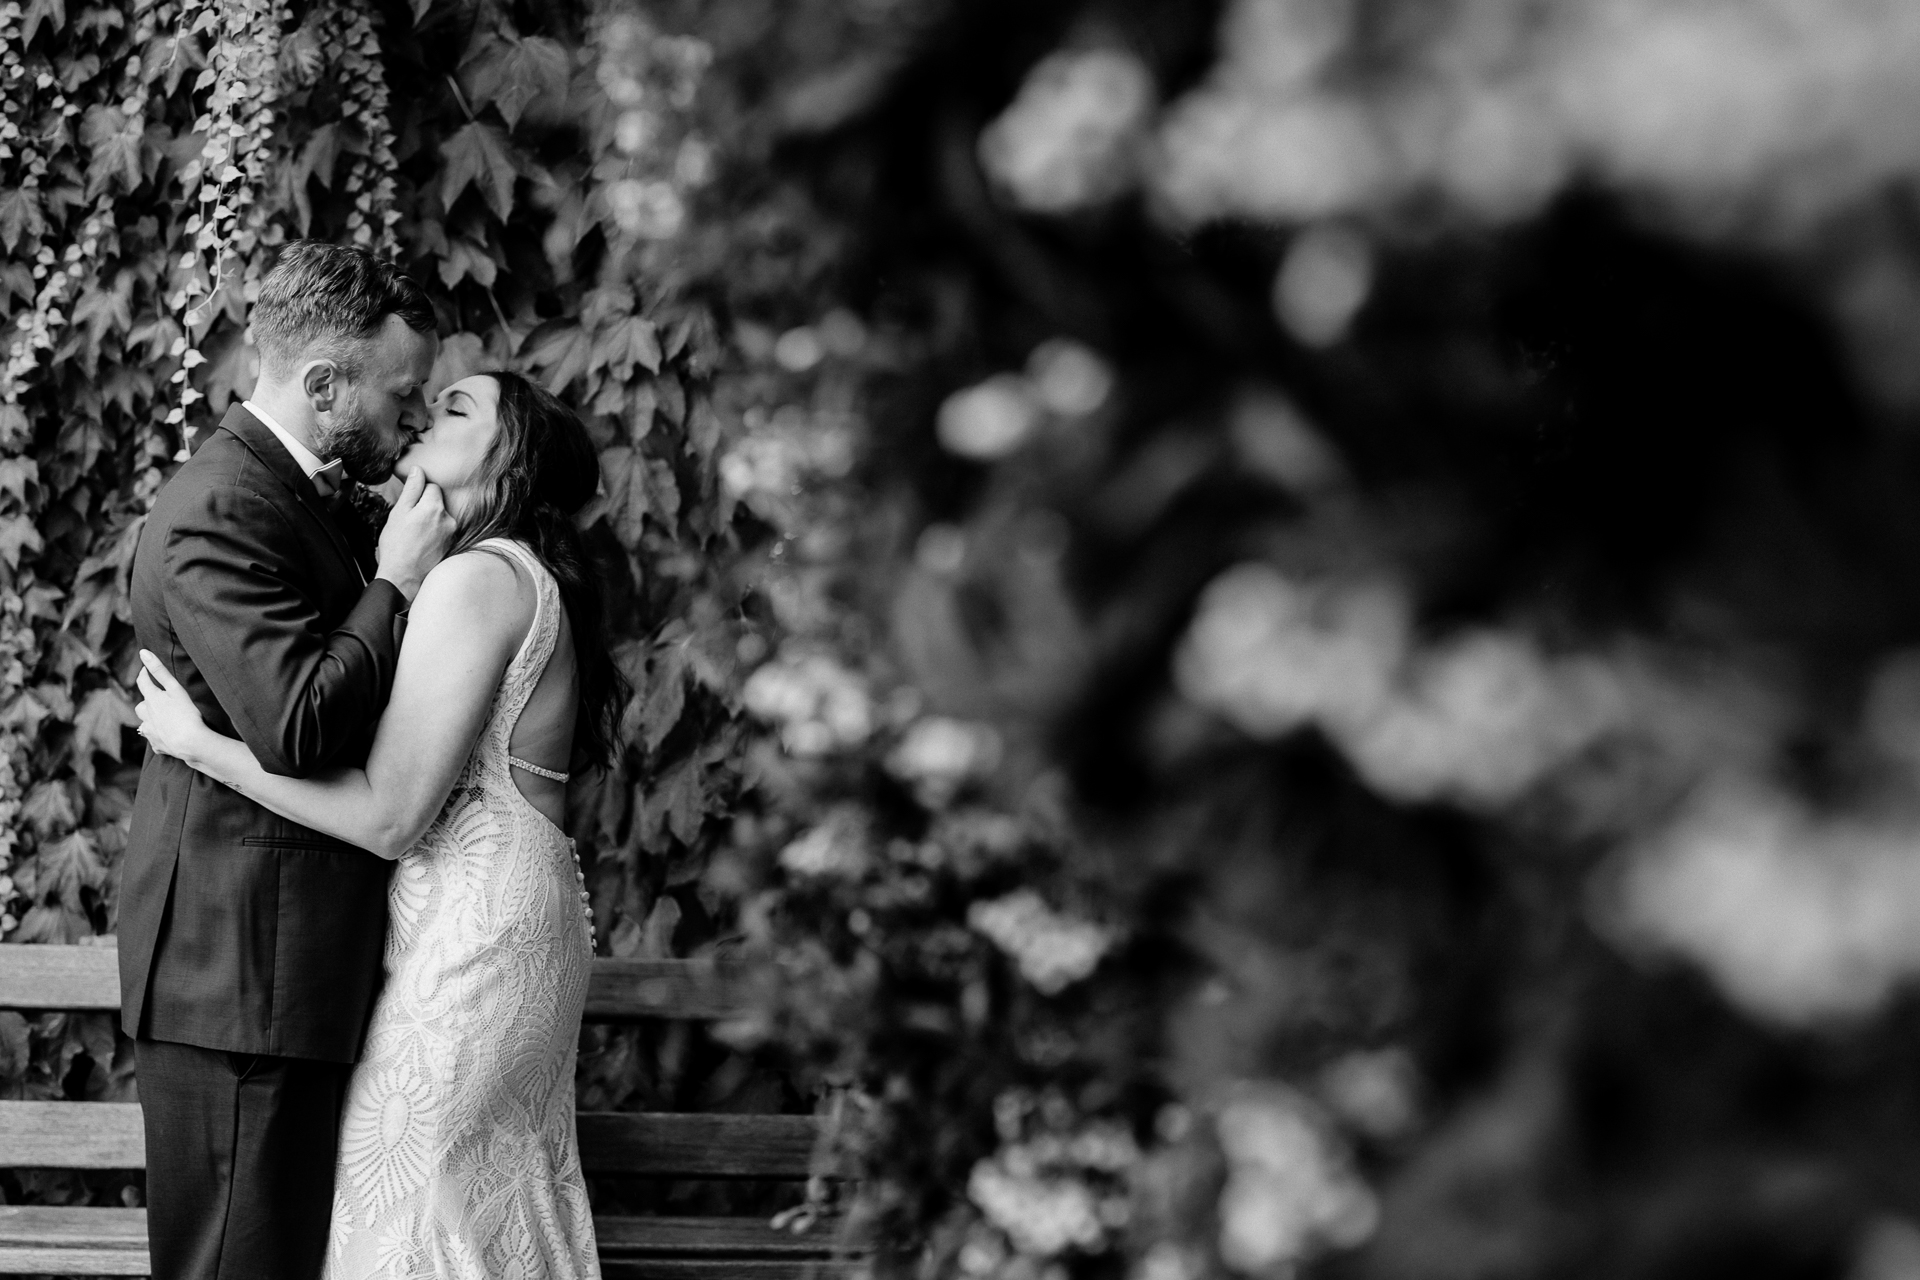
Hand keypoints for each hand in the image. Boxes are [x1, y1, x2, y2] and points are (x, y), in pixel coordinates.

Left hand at [134, 650, 211, 766]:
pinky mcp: (157, 745)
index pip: (143, 682)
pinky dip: (158, 735)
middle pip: (141, 705)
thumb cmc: (186, 713)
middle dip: (147, 701)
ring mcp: (150, 732)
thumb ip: (159, 670)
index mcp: (151, 699)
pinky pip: (154, 738)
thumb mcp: (175, 688)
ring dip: (150, 719)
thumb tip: (143, 652)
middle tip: (158, 699)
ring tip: (162, 719)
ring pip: (145, 723)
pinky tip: (167, 736)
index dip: (144, 674)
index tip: (146, 669)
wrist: (191, 743)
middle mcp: (146, 716)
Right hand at [375, 469, 455, 601]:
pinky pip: (445, 532)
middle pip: (438, 502)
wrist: (404, 579)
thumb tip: (418, 470)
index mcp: (434, 507)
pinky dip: (435, 534)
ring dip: (431, 521)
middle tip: (410, 523)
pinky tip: (423, 545)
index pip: (432, 487)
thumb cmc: (397, 546)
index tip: (409, 506)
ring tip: (415, 537)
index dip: (418, 494)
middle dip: (425, 507)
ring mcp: (453, 533)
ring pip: (441, 518)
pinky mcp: (454, 546)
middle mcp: (449, 519)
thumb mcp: (398, 513)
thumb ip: (411, 489)